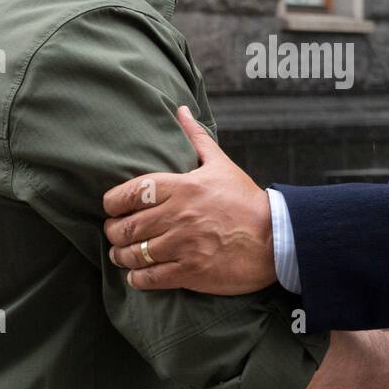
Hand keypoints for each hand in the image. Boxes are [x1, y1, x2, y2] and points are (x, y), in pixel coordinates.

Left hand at [102, 106, 276, 294]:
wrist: (275, 238)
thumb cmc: (245, 200)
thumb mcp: (221, 164)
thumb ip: (196, 138)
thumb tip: (181, 110)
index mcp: (182, 186)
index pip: (129, 193)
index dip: (112, 203)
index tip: (113, 208)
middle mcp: (178, 215)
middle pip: (126, 227)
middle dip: (114, 232)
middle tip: (117, 233)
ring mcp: (183, 245)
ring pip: (134, 254)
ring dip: (122, 256)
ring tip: (123, 254)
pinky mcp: (190, 271)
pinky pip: (150, 278)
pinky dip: (138, 278)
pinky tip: (138, 274)